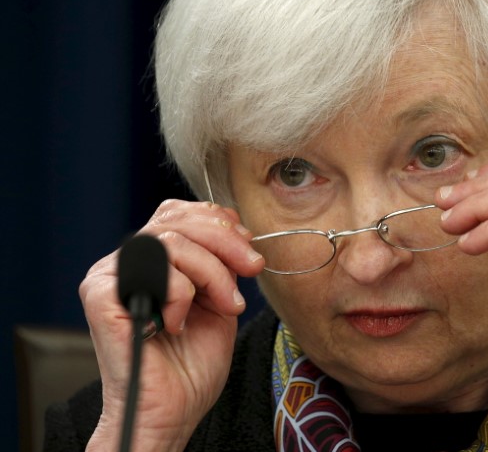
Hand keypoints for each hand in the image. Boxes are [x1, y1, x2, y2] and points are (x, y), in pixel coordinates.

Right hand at [80, 200, 264, 450]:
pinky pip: (153, 271)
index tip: (249, 248)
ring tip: (225, 306)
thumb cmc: (192, 365)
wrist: (171, 411)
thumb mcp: (219, 300)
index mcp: (151, 260)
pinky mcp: (99, 295)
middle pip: (177, 220)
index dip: (217, 221)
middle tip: (251, 268)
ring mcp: (109, 276)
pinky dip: (180, 294)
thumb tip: (237, 231)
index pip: (179, 213)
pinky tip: (176, 324)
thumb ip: (220, 263)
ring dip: (212, 273)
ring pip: (171, 241)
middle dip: (226, 242)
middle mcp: (126, 263)